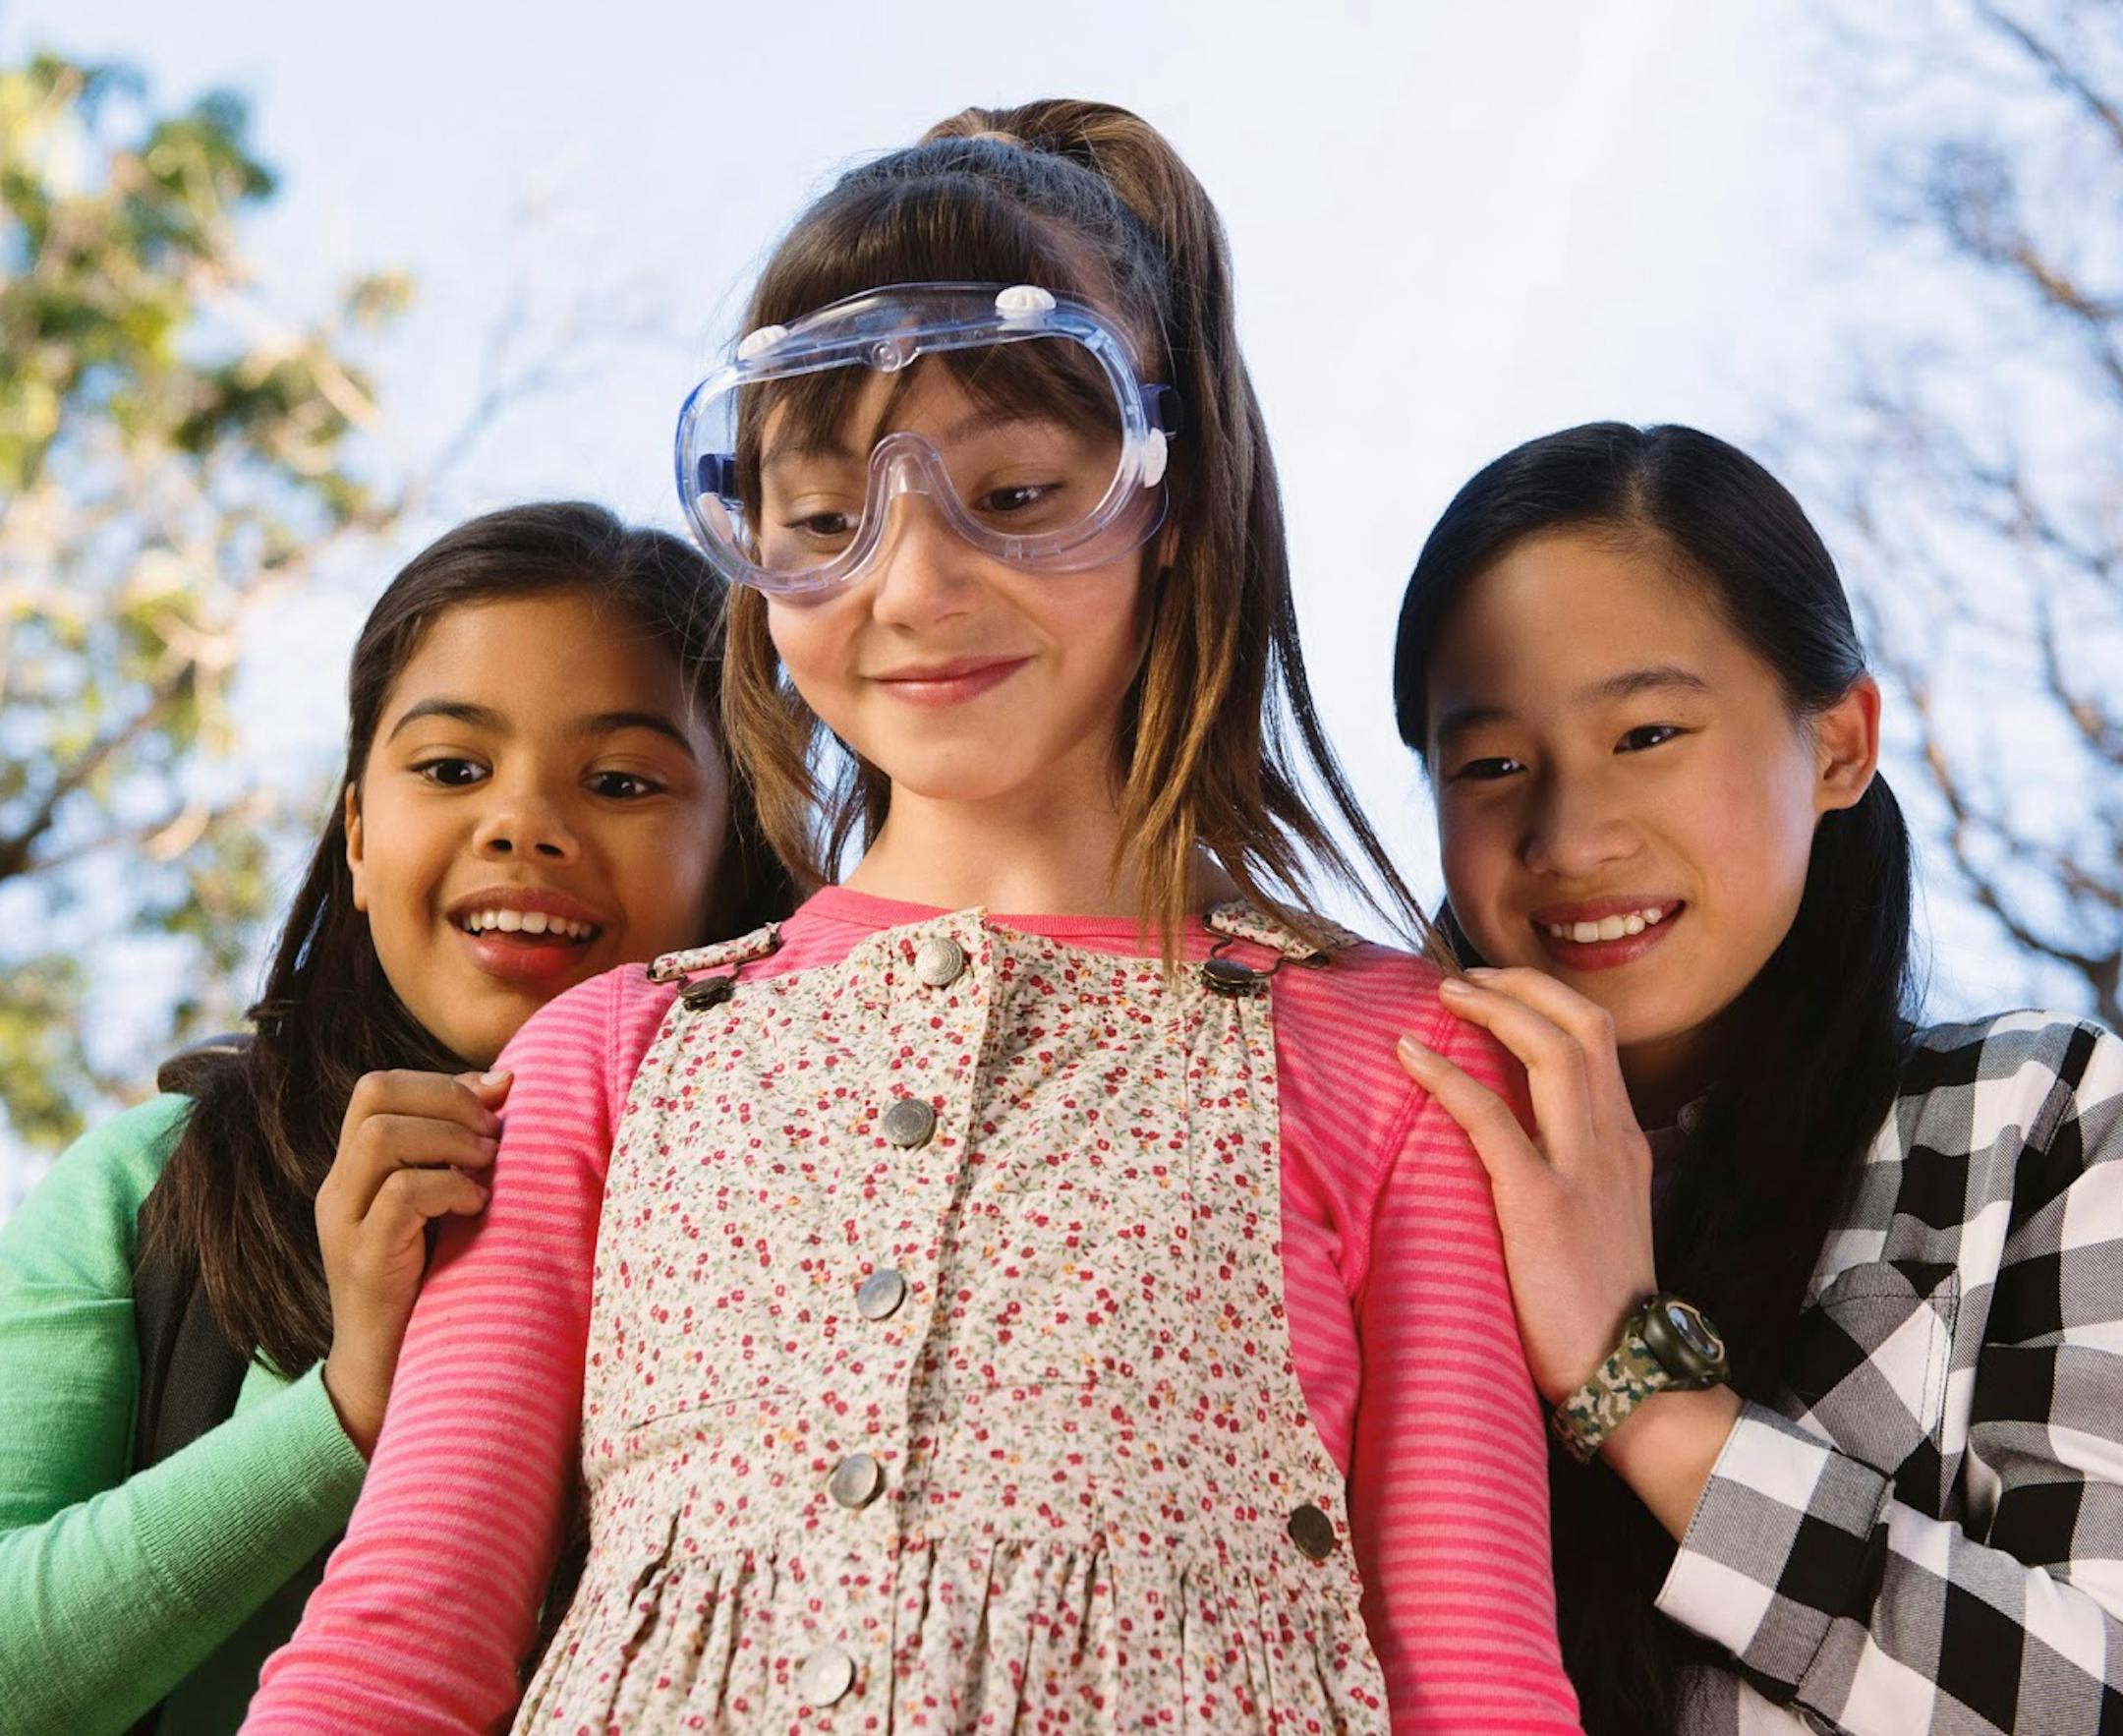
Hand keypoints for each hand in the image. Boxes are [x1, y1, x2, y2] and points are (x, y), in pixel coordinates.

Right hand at [315, 1068, 509, 1455]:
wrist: (388, 1374)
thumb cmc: (433, 1282)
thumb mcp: (445, 1204)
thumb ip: (461, 1148)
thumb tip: (505, 1081)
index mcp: (354, 1170)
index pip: (378, 1086)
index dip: (442, 1082)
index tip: (496, 1102)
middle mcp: (339, 1188)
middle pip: (374, 1095)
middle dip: (448, 1098)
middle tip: (493, 1134)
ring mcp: (344, 1222)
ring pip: (383, 1136)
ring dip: (450, 1140)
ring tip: (487, 1168)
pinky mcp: (364, 1258)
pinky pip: (401, 1193)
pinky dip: (449, 1188)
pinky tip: (476, 1208)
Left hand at [1395, 968, 1656, 1405]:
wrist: (1627, 1374)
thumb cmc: (1598, 1305)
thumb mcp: (1602, 1218)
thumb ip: (1574, 1168)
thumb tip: (1519, 1136)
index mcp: (1625, 1142)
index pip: (1598, 1037)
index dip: (1543, 997)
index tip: (1494, 985)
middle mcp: (1613, 1142)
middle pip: (1582, 1025)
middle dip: (1520, 985)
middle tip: (1461, 975)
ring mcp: (1583, 1169)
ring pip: (1552, 1051)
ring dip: (1492, 1009)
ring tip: (1442, 994)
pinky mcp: (1542, 1204)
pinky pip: (1493, 1119)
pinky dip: (1449, 1077)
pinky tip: (1409, 1055)